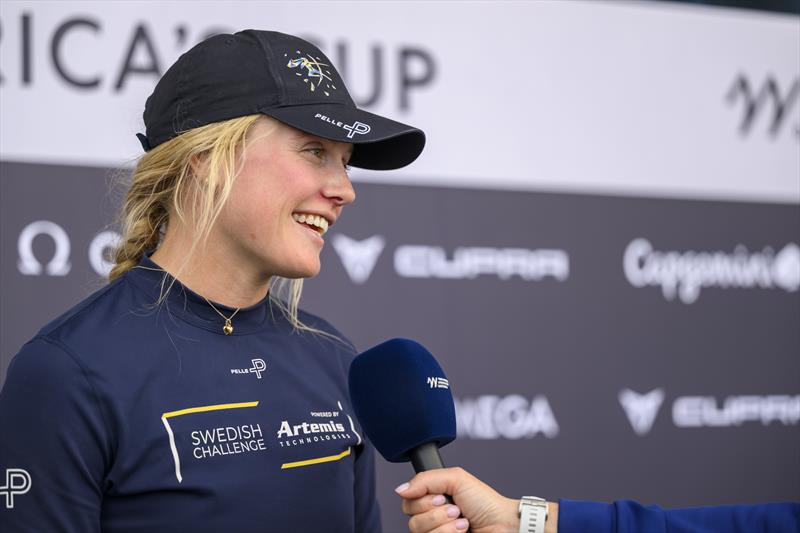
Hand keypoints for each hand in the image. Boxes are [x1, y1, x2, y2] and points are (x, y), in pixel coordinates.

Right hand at [395, 467, 521, 532]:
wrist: (503, 525)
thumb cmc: (485, 502)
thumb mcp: (456, 478)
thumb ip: (425, 479)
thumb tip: (400, 489)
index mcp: (431, 500)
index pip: (407, 502)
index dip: (422, 500)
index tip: (441, 496)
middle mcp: (432, 519)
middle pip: (412, 520)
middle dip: (436, 513)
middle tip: (455, 509)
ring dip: (445, 525)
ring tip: (463, 521)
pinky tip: (463, 532)